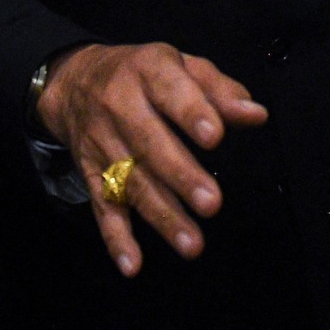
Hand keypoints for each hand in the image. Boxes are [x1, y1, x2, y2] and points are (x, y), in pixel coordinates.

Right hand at [35, 42, 267, 276]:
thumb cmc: (143, 74)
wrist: (74, 80)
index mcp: (148, 72)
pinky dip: (116, 238)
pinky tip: (133, 263)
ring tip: (191, 243)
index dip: (192, 113)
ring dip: (161, 215)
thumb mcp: (182, 66)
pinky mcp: (91, 173)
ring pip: (132, 182)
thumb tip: (255, 114)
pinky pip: (103, 207)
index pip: (170, 91)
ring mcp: (102, 142)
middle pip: (150, 144)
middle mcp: (120, 106)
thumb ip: (220, 91)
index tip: (215, 136)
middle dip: (181, 176)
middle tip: (212, 203)